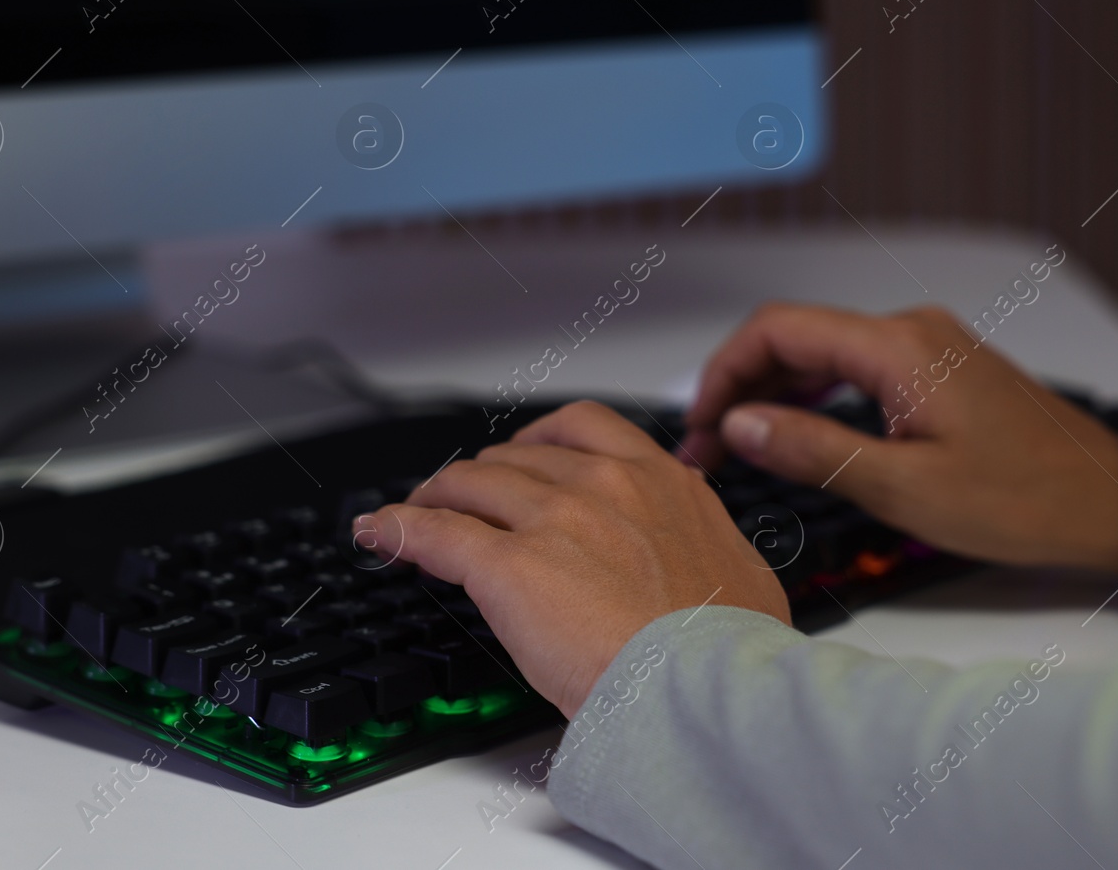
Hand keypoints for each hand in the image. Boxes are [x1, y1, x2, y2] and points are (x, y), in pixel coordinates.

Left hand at [356, 401, 789, 716]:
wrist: (701, 689)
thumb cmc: (725, 647)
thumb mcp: (737, 572)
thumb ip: (705, 544)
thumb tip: (706, 556)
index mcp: (661, 481)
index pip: (584, 428)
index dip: (539, 440)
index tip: (524, 457)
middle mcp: (603, 485)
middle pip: (517, 457)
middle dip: (484, 473)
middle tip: (466, 496)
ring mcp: (553, 519)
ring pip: (471, 484)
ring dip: (436, 495)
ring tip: (415, 510)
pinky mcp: (507, 564)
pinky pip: (436, 532)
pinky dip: (399, 527)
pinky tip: (380, 531)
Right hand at [679, 303, 1117, 572]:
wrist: (1110, 504)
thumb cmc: (1025, 501)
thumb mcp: (902, 488)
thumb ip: (812, 449)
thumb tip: (738, 425)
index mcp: (899, 348)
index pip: (778, 332)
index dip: (723, 375)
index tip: (697, 427)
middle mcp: (912, 332)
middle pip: (796, 338)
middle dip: (740, 389)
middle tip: (707, 453)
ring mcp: (929, 347)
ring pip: (825, 354)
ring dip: (775, 396)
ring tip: (740, 450)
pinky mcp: (941, 370)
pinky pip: (858, 369)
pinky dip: (816, 398)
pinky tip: (798, 435)